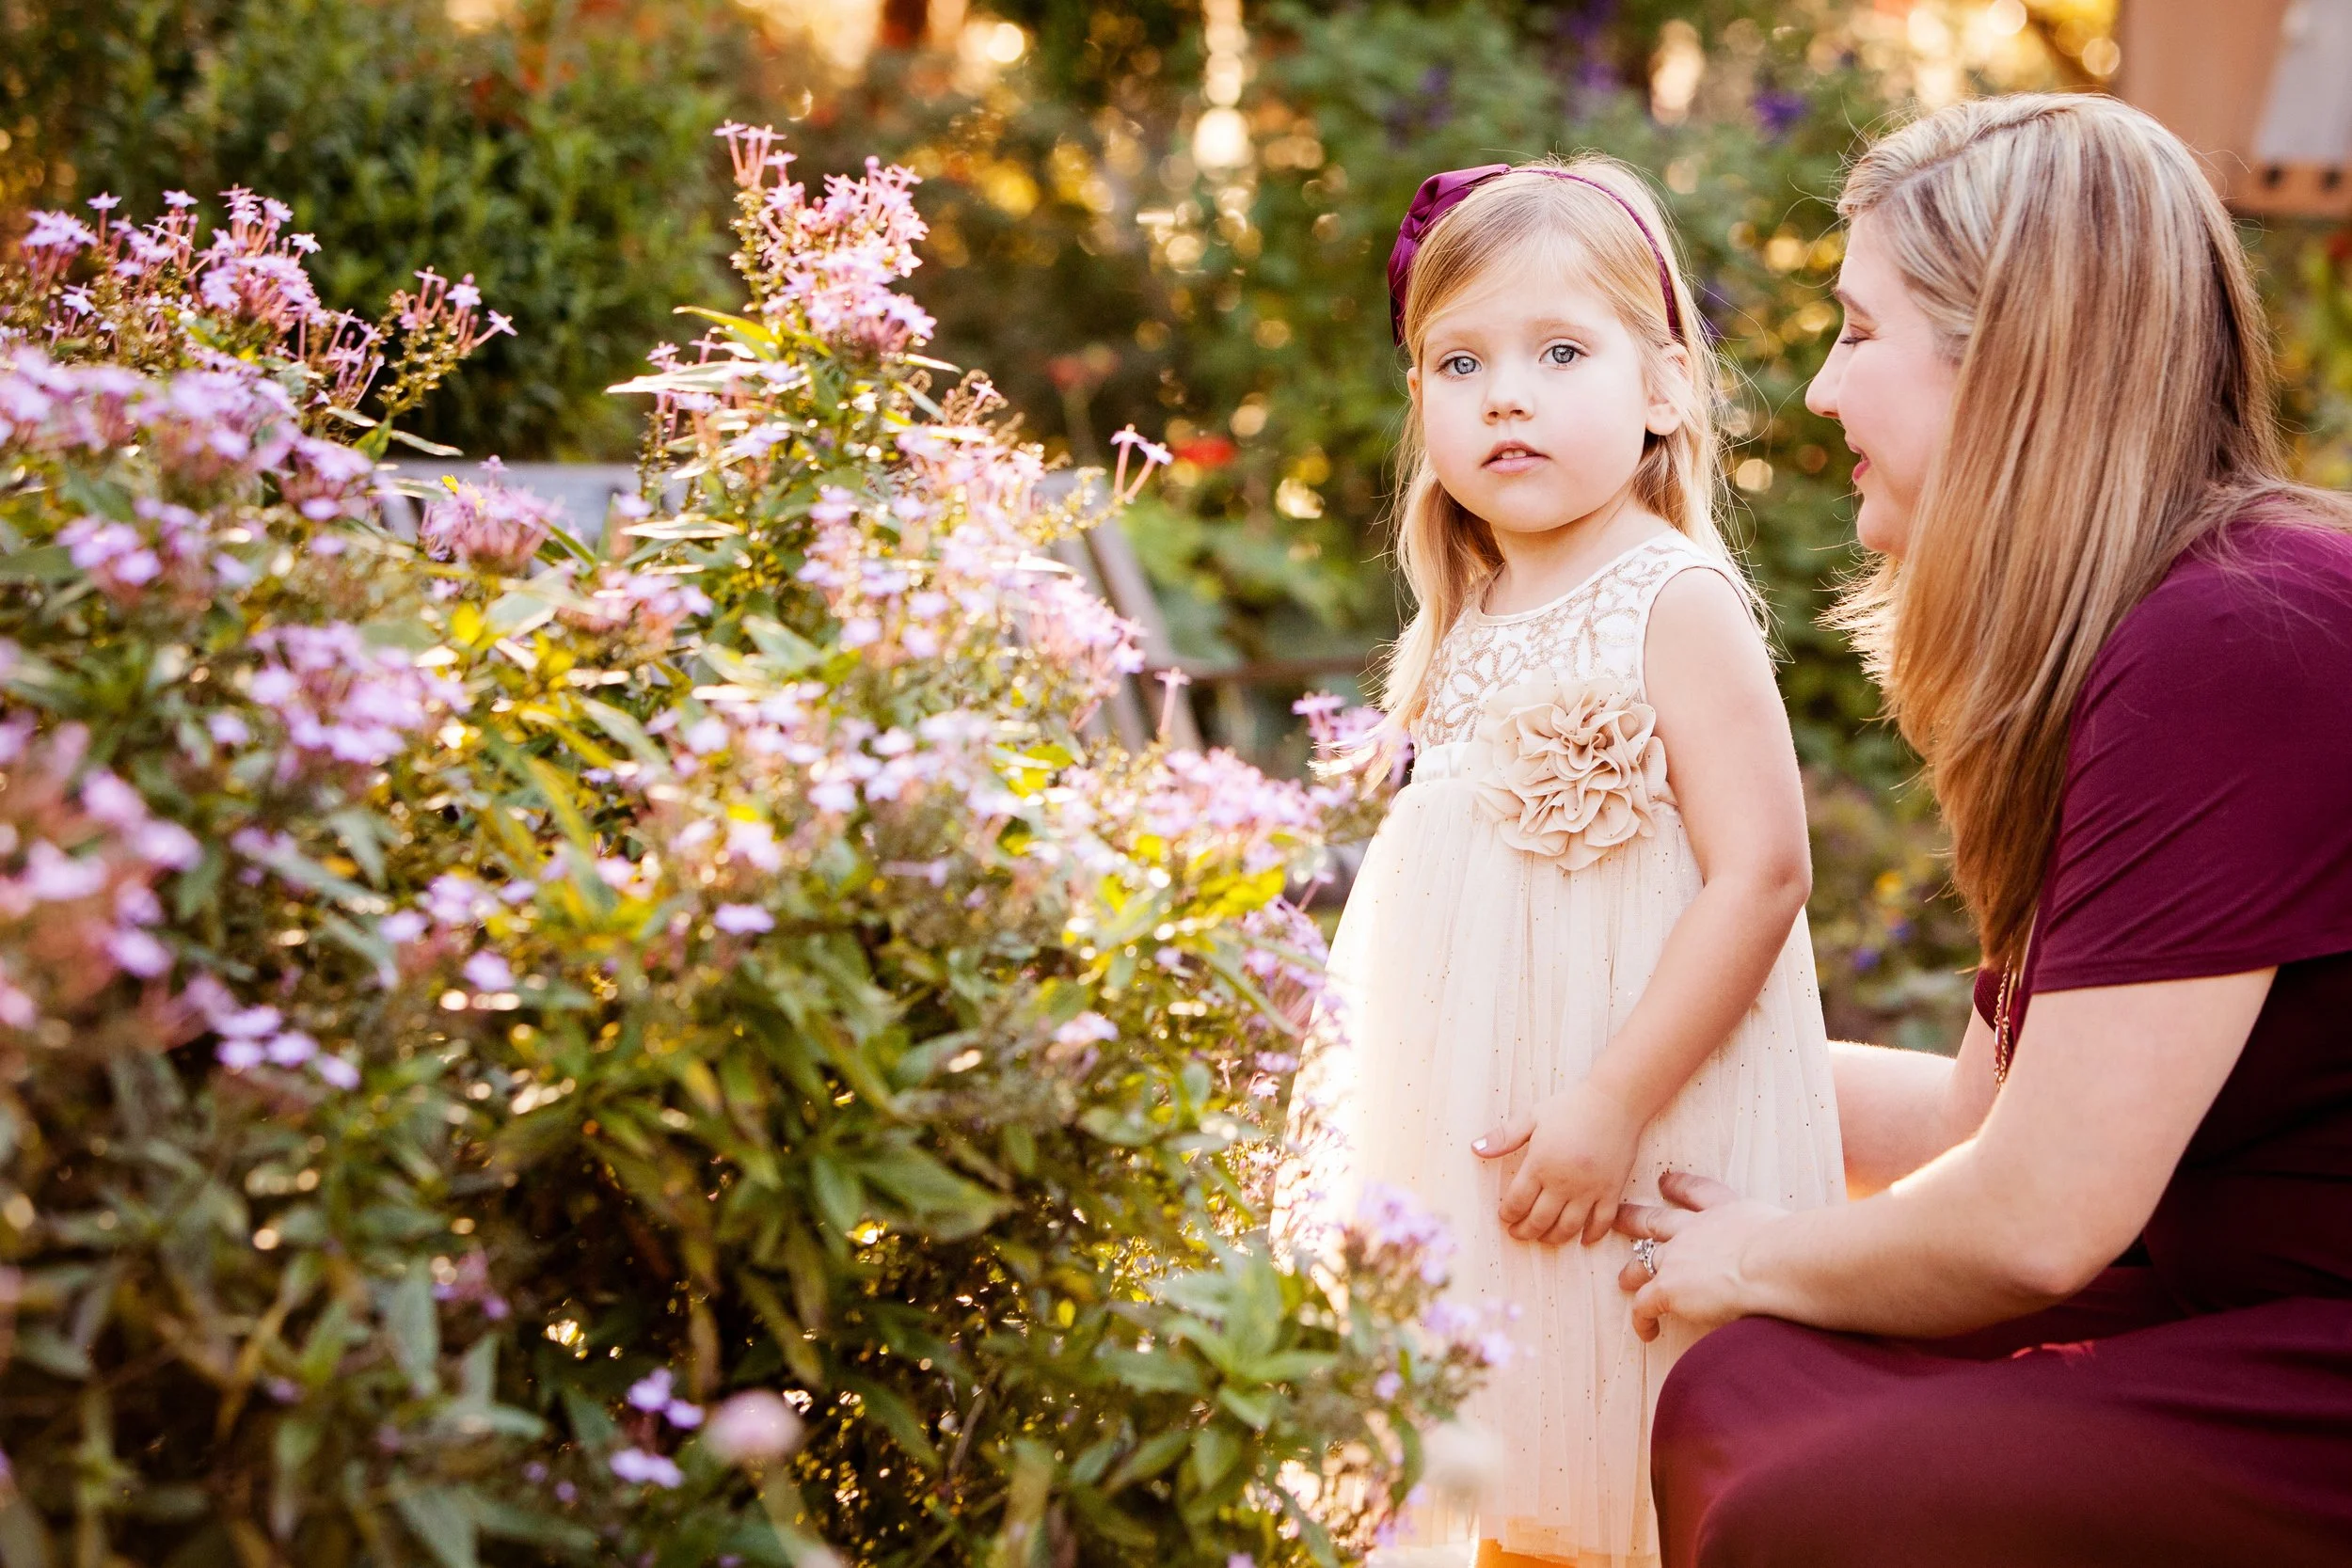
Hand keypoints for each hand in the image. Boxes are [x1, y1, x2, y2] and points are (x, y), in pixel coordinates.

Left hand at [1473, 1081, 1641, 1244]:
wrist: (1615, 1101)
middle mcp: (1564, 1182)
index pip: (1517, 1201)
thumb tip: (1475, 1148)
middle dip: (1525, 1232)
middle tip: (1518, 1233)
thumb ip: (1503, 1137)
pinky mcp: (1612, 1190)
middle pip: (1540, 1220)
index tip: (1504, 1217)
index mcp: (1541, 1164)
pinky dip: (1592, 1235)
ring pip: (1568, 1227)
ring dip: (1553, 1238)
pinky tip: (1583, 1239)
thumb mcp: (1532, 1117)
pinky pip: (1602, 1222)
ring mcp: (1590, 1189)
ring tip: (1544, 1238)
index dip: (1508, 1215)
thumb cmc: (1571, 1107)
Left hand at [1614, 1170, 1786, 1341]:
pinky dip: (1642, 1318)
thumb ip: (1783, 1241)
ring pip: (1643, 1259)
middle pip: (1657, 1219)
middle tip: (1619, 1216)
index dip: (1679, 1186)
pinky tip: (1648, 1331)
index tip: (1664, 1182)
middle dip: (1636, 1218)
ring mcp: (1678, 1257)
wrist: (1775, 1261)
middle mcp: (1696, 1228)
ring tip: (1624, 1278)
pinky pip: (1645, 1304)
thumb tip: (1805, 1253)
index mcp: (1727, 1210)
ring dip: (1632, 1269)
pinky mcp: (1668, 1286)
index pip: (1697, 1192)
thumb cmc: (1796, 1250)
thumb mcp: (1788, 1232)